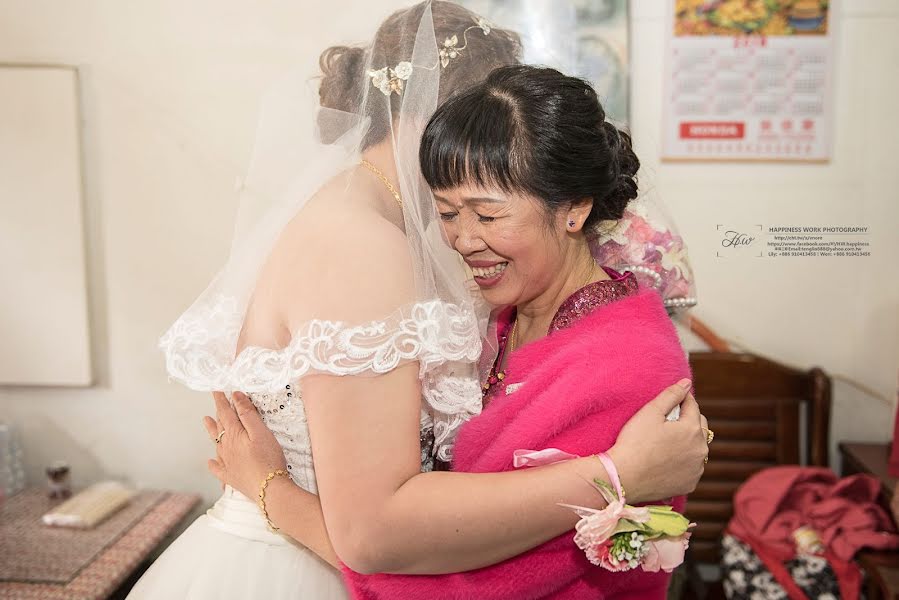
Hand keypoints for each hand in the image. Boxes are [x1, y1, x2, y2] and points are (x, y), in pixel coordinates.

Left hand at [204, 391, 287, 498]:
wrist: (268, 489)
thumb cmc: (268, 459)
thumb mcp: (261, 432)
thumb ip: (247, 414)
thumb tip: (236, 397)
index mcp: (234, 435)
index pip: (225, 412)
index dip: (221, 400)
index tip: (217, 390)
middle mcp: (226, 448)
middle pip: (220, 426)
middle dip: (218, 412)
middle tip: (215, 402)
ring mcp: (227, 463)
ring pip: (216, 443)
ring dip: (212, 431)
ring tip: (207, 421)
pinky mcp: (231, 477)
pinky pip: (218, 468)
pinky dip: (214, 463)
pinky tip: (211, 462)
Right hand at [607, 379, 708, 503]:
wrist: (624, 478)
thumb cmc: (634, 442)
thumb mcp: (650, 412)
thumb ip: (671, 395)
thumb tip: (687, 383)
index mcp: (692, 429)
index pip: (692, 405)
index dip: (681, 399)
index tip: (671, 399)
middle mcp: (700, 450)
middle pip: (699, 426)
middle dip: (688, 419)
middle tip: (667, 420)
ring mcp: (696, 469)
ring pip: (697, 448)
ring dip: (688, 441)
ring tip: (667, 441)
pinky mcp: (690, 484)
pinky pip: (691, 467)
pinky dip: (684, 461)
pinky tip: (668, 459)